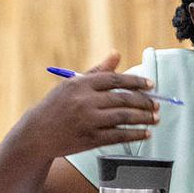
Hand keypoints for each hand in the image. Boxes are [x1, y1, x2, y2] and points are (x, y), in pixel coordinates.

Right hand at [14, 51, 159, 159]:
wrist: (36, 135)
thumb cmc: (57, 106)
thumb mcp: (73, 85)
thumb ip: (98, 71)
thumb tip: (116, 54)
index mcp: (82, 84)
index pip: (116, 80)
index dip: (136, 82)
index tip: (151, 85)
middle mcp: (85, 101)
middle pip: (123, 99)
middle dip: (144, 102)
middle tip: (157, 104)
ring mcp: (88, 121)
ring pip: (124, 117)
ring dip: (144, 118)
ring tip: (156, 118)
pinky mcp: (89, 139)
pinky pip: (118, 135)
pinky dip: (134, 134)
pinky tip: (145, 133)